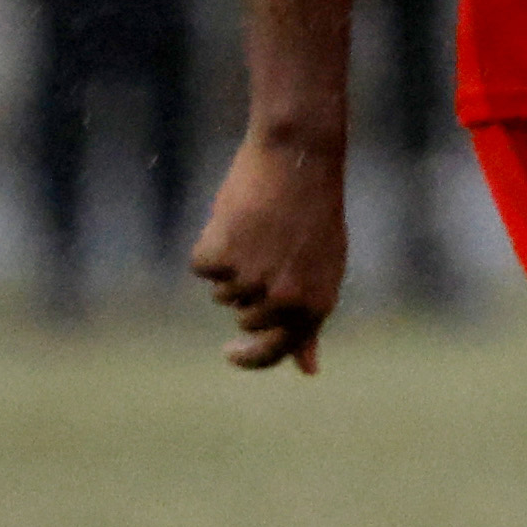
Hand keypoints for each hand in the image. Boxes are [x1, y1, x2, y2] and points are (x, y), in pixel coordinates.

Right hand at [190, 120, 351, 372]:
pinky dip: (209, 245)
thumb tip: (308, 370)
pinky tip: (234, 219)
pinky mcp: (222, 257)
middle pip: (243, 319)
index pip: (274, 352)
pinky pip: (202, 267)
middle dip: (248, 290)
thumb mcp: (324, 269)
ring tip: (258, 228)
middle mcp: (284, 300)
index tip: (229, 353)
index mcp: (315, 306)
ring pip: (222, 292)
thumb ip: (310, 322)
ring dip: (232, 263)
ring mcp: (252, 281)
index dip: (249, 357)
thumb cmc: (313, 212)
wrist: (299, 156)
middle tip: (268, 246)